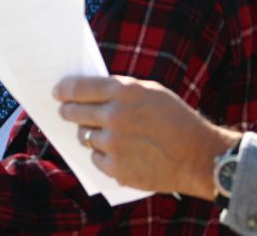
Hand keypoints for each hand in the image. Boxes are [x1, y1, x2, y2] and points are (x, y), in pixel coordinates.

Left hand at [54, 75, 241, 199]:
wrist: (198, 156)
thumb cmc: (177, 119)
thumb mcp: (151, 92)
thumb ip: (122, 90)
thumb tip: (93, 92)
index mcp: (124, 91)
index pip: (80, 88)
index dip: (65, 90)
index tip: (58, 92)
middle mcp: (115, 116)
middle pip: (76, 113)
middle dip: (68, 111)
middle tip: (64, 111)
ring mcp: (114, 144)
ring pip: (85, 137)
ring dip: (89, 134)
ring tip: (103, 134)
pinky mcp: (116, 168)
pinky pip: (96, 159)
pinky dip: (102, 155)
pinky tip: (117, 152)